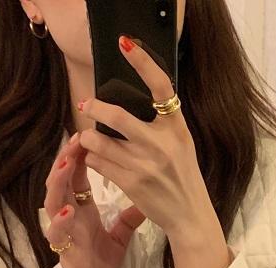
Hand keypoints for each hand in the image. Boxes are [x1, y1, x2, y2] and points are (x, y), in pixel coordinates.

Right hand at [42, 130, 144, 267]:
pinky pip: (56, 232)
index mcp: (80, 205)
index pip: (76, 172)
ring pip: (52, 198)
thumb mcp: (121, 234)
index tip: (89, 134)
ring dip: (58, 180)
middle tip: (77, 139)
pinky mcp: (62, 249)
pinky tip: (69, 209)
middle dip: (66, 157)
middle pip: (61, 178)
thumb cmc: (101, 262)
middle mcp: (67, 212)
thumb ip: (130, 215)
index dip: (80, 153)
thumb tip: (148, 197)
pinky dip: (61, 220)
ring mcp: (62, 229)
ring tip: (68, 163)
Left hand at [77, 42, 231, 267]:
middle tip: (85, 104)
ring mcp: (145, 164)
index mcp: (176, 126)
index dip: (142, 62)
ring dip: (88, 138)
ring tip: (86, 137)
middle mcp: (161, 143)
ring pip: (102, 142)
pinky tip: (94, 157)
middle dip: (95, 107)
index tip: (125, 43)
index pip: (160, 86)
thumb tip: (137, 100)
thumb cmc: (183, 176)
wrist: (190, 216)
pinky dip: (93, 158)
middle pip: (118, 116)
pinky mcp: (132, 184)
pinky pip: (101, 164)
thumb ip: (163, 122)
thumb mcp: (182, 142)